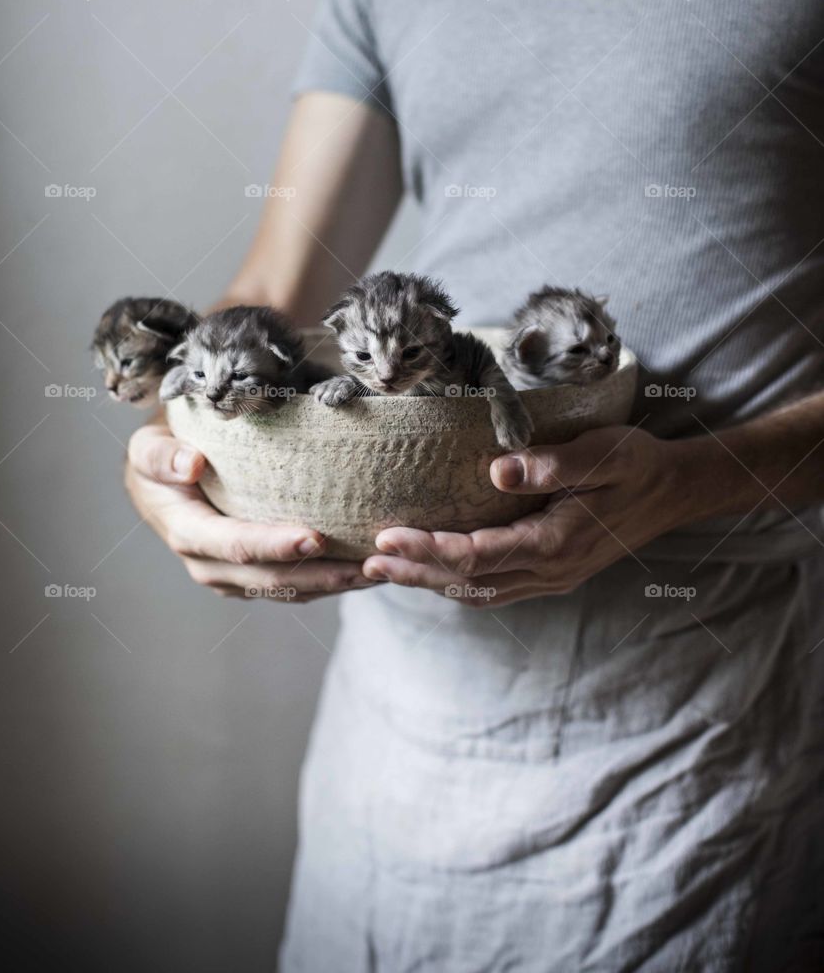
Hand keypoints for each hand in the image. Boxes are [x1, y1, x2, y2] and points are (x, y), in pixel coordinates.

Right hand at [125, 422, 374, 599]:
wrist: (157, 479)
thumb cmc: (160, 454)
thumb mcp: (148, 446)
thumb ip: (163, 455)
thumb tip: (190, 464)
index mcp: (187, 532)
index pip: (235, 544)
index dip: (275, 546)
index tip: (316, 537)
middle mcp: (209, 565)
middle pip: (270, 578)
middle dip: (321, 575)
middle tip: (367, 565)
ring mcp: (232, 576)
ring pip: (287, 590)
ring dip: (333, 585)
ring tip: (379, 572)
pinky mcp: (251, 576)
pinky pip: (293, 587)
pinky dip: (328, 582)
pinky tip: (364, 572)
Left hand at [361, 426, 691, 604]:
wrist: (674, 491)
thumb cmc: (636, 463)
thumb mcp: (603, 452)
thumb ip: (552, 463)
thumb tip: (497, 471)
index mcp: (557, 541)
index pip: (478, 554)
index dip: (428, 549)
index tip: (387, 535)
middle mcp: (550, 569)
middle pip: (468, 581)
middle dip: (414, 571)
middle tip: (367, 560)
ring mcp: (552, 578)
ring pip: (478, 591)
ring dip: (430, 581)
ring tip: (386, 566)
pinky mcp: (551, 573)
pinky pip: (494, 588)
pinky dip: (457, 582)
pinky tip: (433, 569)